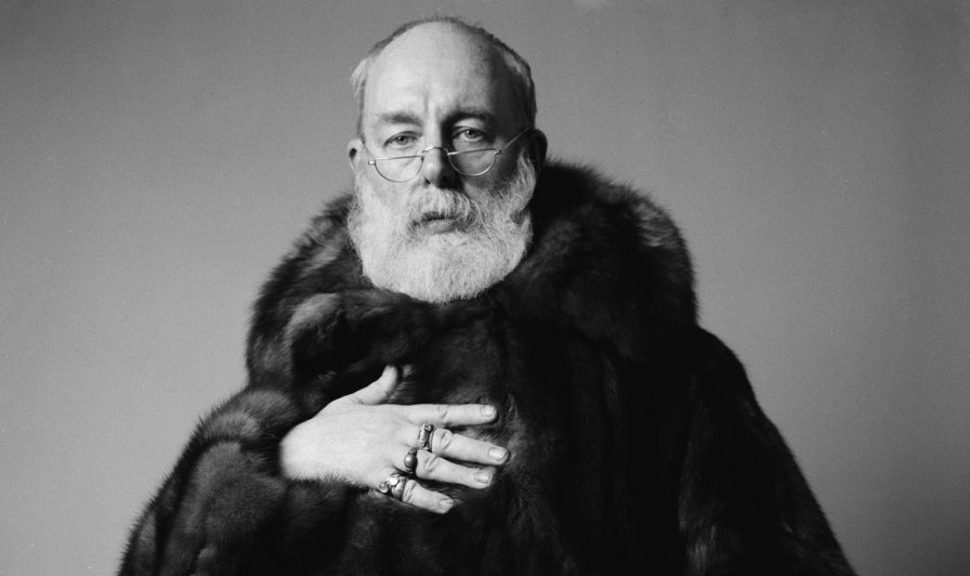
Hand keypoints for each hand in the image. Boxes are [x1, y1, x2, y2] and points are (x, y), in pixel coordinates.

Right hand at [280, 365, 509, 512]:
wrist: (299, 447)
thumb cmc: (327, 425)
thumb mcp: (355, 401)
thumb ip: (380, 387)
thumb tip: (395, 367)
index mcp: (396, 414)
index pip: (440, 411)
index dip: (467, 412)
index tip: (493, 414)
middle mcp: (397, 433)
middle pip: (444, 440)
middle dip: (475, 447)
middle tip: (503, 455)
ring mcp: (387, 455)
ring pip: (432, 465)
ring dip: (461, 474)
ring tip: (487, 480)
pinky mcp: (375, 476)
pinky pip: (406, 489)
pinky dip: (428, 499)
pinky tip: (448, 506)